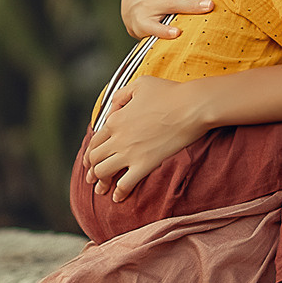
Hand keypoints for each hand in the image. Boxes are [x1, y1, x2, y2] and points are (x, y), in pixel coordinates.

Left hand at [85, 75, 206, 200]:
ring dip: (101, 182)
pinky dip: (119, 193)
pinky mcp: (145, 164)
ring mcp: (130, 152)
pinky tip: (118, 198)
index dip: (89, 154)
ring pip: (103, 172)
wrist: (192, 106)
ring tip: (101, 190)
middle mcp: (117, 137)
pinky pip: (125, 184)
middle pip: (94, 159)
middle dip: (91, 170)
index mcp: (115, 120)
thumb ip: (122, 95)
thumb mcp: (140, 84)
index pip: (94, 141)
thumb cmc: (170, 93)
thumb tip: (112, 107)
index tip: (90, 162)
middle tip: (92, 178)